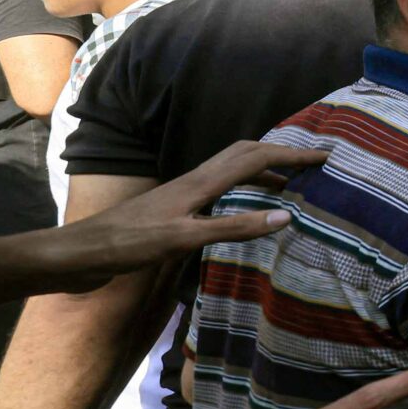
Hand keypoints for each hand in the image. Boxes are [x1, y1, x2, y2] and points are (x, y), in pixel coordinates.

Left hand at [33, 142, 328, 293]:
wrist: (80, 254)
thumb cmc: (128, 246)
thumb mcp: (184, 238)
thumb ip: (234, 227)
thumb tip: (286, 215)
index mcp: (200, 183)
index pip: (256, 158)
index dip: (293, 155)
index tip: (327, 156)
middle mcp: (194, 181)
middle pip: (245, 154)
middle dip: (281, 153)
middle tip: (314, 163)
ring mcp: (183, 194)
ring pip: (232, 170)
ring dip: (264, 170)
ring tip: (292, 184)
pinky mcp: (175, 210)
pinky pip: (222, 190)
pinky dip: (245, 190)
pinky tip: (248, 208)